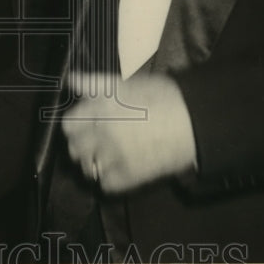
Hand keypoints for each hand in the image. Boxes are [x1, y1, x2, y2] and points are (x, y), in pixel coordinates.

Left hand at [62, 73, 196, 193]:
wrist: (195, 121)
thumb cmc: (165, 96)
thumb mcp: (127, 83)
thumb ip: (95, 84)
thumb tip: (72, 80)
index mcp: (102, 106)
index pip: (69, 124)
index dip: (76, 124)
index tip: (84, 125)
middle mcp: (103, 131)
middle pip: (73, 147)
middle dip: (82, 144)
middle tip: (95, 141)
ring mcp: (115, 155)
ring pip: (87, 167)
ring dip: (93, 161)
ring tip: (106, 155)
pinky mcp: (129, 176)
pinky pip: (105, 184)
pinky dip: (108, 178)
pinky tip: (118, 168)